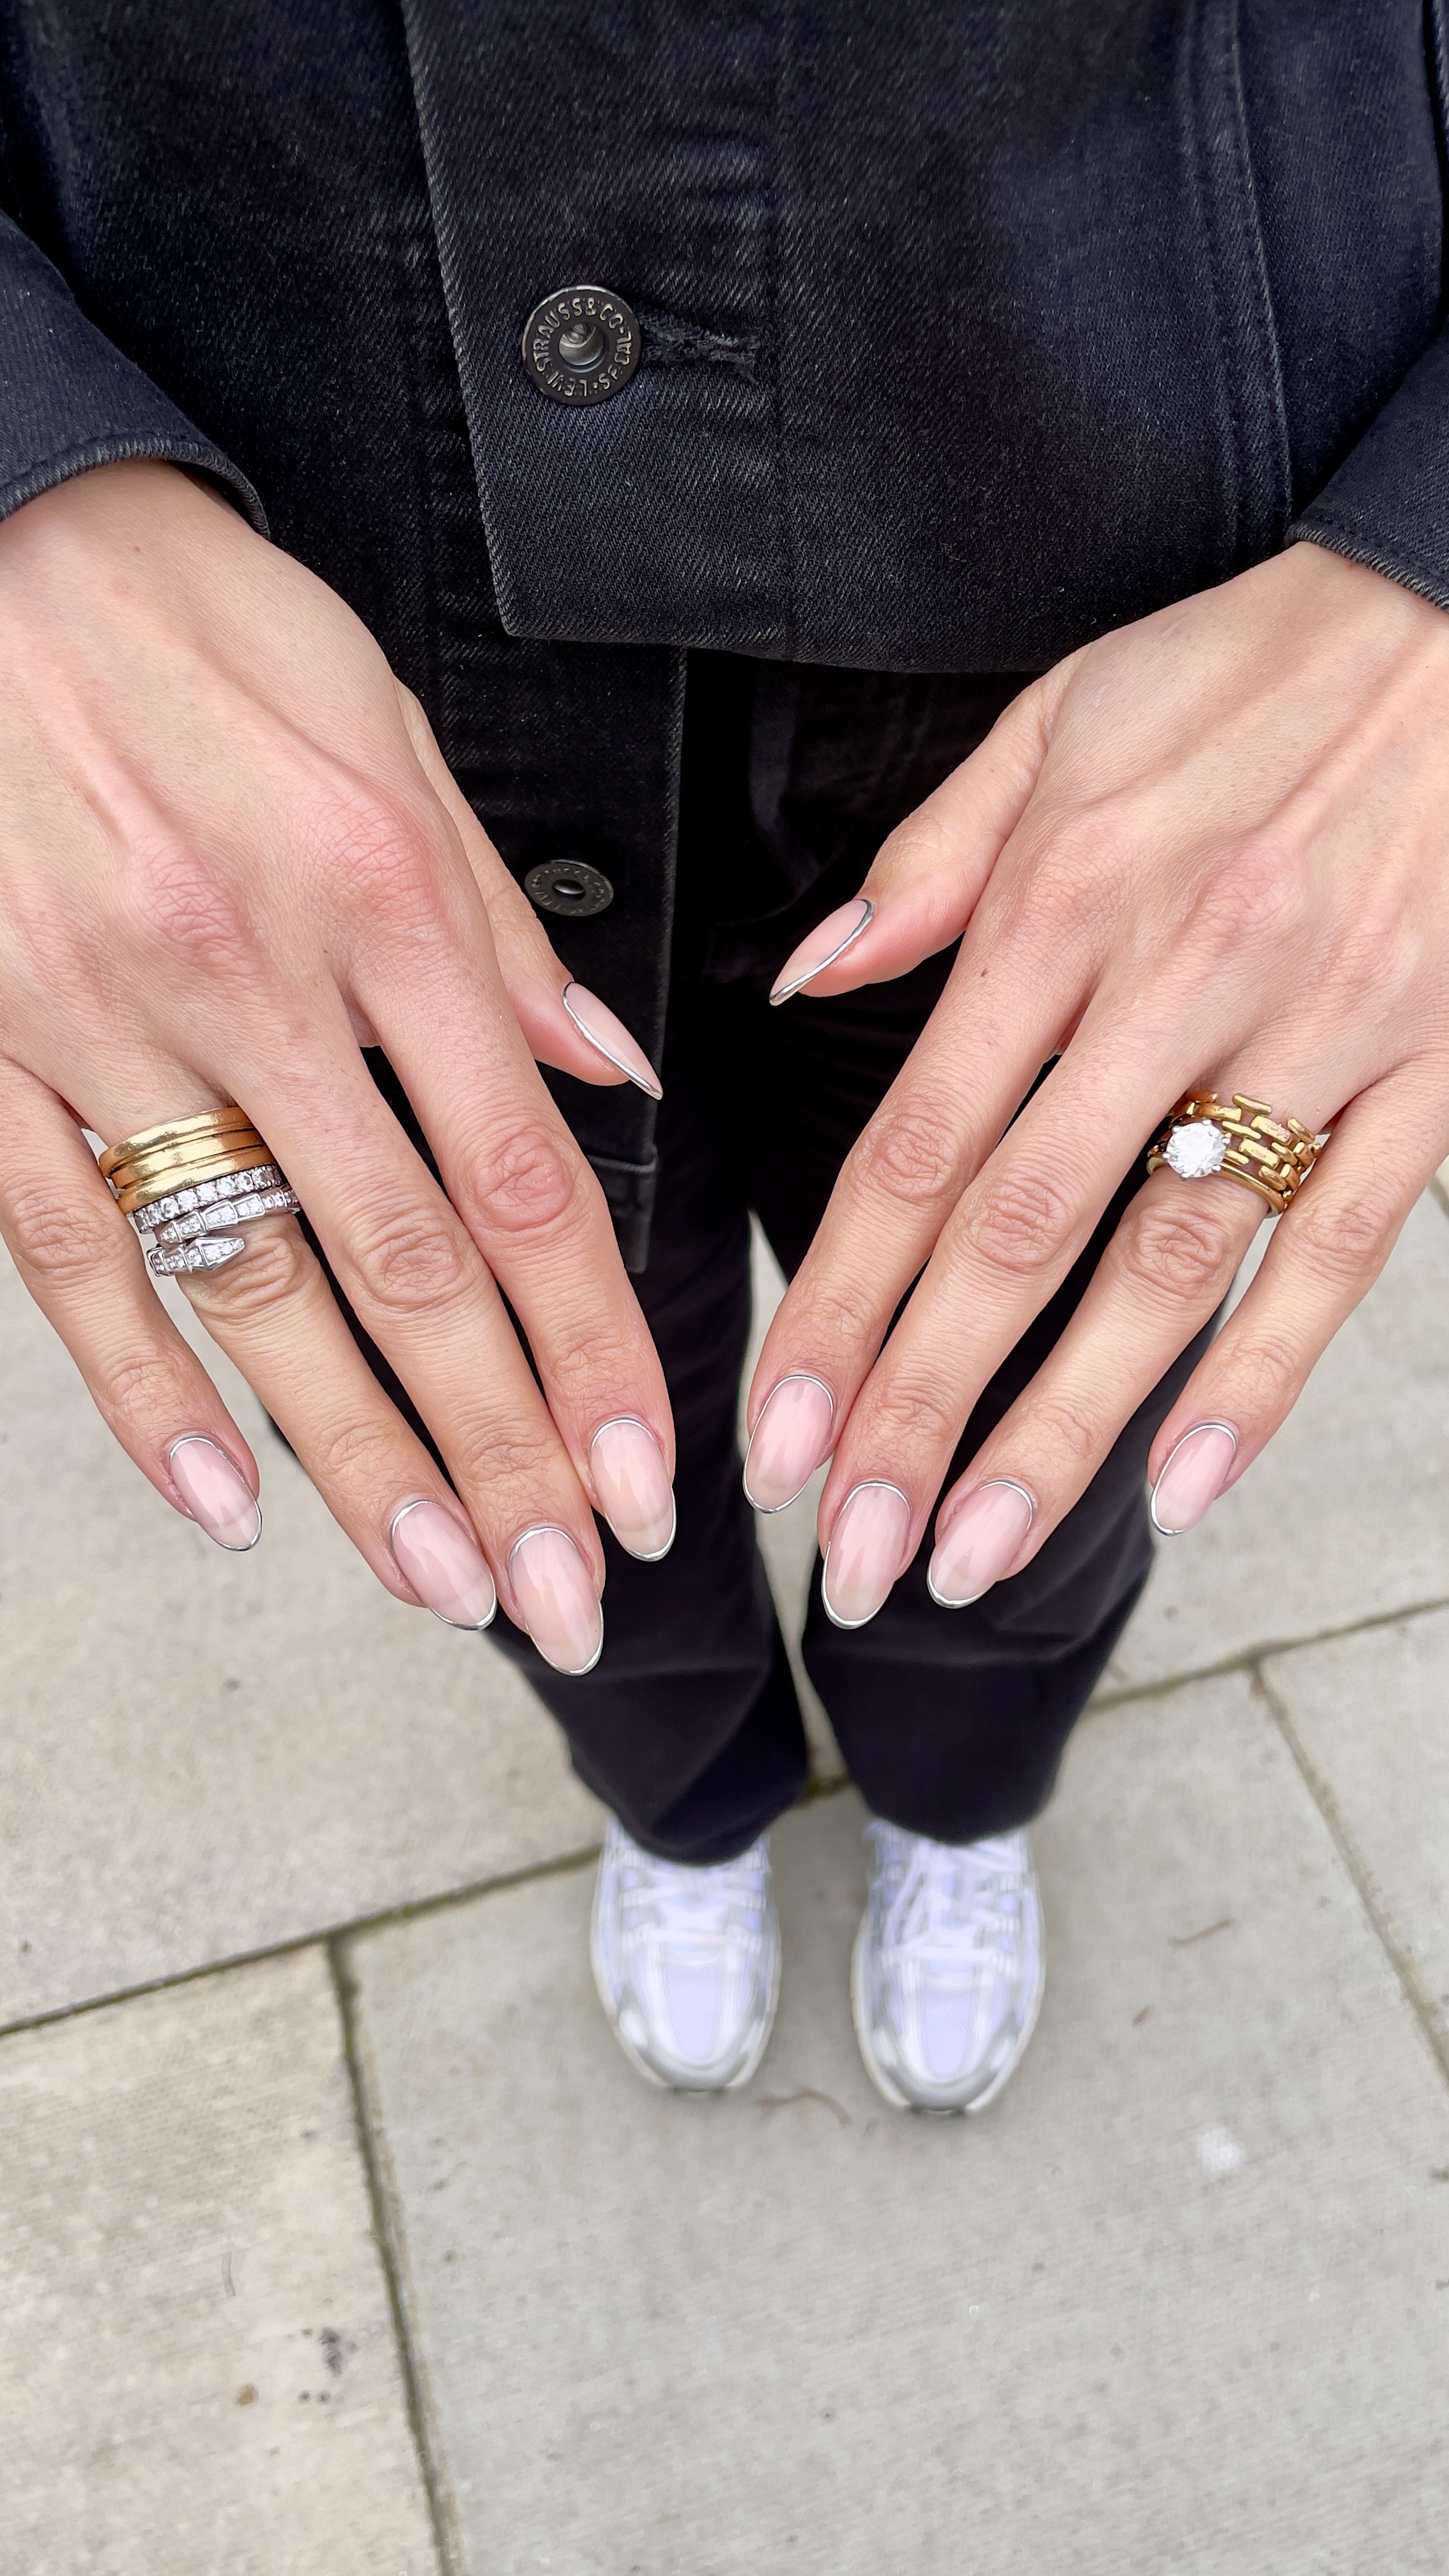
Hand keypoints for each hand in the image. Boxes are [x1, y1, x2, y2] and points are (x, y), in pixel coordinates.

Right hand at [0, 461, 673, 1670]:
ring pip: (255, 1287)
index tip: (650, 1470)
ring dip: (359, 1457)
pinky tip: (225, 1502)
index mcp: (379, 899)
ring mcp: (103, 1025)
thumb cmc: (195, 621)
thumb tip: (611, 1075)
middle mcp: (252, 980)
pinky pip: (67, 1249)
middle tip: (573, 1592)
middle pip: (410, 1269)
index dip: (594, 1346)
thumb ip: (496, 925)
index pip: (525, 1179)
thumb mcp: (383, 725)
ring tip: (443, 1588)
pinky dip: (144, 1386)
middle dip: (504, 1451)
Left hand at [746, 544, 1448, 1623]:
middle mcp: (1179, 982)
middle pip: (1019, 1234)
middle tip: (848, 1545)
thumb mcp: (1061, 717)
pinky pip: (1345, 1248)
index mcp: (1066, 903)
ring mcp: (1316, 1037)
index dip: (838, 1301)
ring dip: (1066, 1428)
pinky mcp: (1432, 1068)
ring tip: (977, 1553)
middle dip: (920, 1405)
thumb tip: (807, 977)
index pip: (917, 1145)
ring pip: (1171, 1267)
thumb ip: (929, 865)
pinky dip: (1265, 1374)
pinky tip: (1188, 1487)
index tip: (776, 1428)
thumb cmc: (1254, 668)